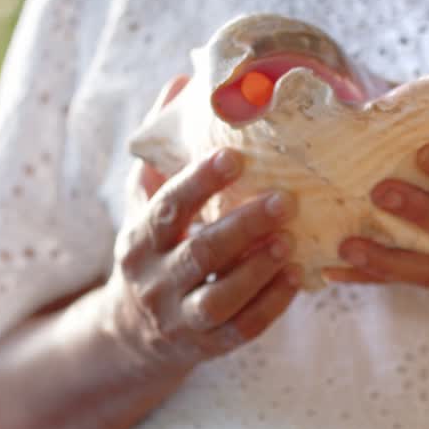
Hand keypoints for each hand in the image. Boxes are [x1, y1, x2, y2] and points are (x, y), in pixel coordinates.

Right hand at [106, 76, 302, 371]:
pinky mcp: (208, 345)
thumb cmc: (153, 250)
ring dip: (257, 270)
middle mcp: (155, 279)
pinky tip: (296, 278)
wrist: (132, 333)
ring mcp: (181, 317)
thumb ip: (165, 152)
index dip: (199, 181)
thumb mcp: (146, 203)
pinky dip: (271, 305)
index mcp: (140, 238)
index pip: (168, 206)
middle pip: (199, 252)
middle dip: (242, 227)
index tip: (235, 156)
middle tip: (284, 200)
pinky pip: (242, 328)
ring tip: (290, 241)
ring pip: (220, 297)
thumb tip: (182, 83)